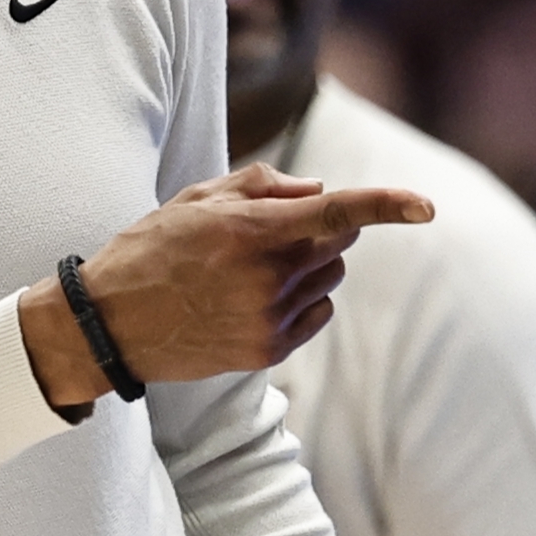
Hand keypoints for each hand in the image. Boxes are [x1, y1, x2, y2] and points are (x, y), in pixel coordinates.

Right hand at [20, 165, 432, 407]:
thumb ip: (261, 184)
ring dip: (310, 265)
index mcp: (250, 231)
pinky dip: (303, 299)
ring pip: (329, 279)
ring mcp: (268, 318)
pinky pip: (317, 314)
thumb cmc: (150, 249)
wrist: (110, 324)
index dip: (387, 205)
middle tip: (270, 231)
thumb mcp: (195, 198)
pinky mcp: (267, 350)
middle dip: (320, 229)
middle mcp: (266, 277)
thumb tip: (318, 190)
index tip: (426, 206)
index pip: (336, 213)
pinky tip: (255, 299)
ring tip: (253, 268)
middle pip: (337, 244)